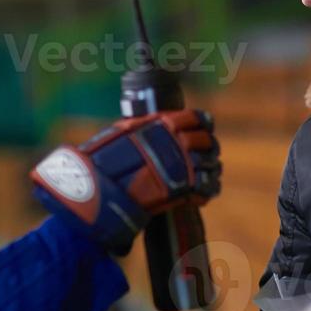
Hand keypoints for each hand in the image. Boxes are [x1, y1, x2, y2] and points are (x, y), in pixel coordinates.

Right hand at [30, 109, 221, 254]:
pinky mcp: (184, 190)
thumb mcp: (122, 133)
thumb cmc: (104, 160)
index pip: (195, 117)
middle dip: (208, 147)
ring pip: (211, 165)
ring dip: (211, 170)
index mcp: (163, 125)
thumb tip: (156, 123)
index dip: (202, 122)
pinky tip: (201, 194)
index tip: (205, 126)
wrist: (99, 190)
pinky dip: (207, 191)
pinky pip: (207, 189)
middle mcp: (177, 143)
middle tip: (206, 154)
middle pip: (207, 142)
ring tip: (206, 175)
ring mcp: (183, 167)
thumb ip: (143, 127)